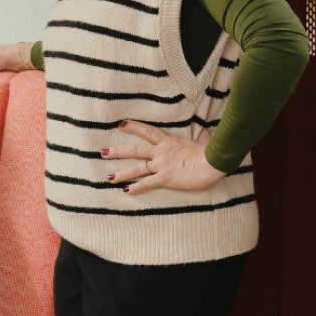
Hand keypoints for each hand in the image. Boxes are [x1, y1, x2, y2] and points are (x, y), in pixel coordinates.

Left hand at [101, 122, 223, 193]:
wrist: (213, 162)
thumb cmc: (210, 152)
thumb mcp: (203, 143)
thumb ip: (201, 138)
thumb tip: (206, 133)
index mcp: (168, 142)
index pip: (148, 131)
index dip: (133, 127)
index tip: (121, 124)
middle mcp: (161, 152)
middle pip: (135, 150)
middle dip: (118, 151)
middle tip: (103, 152)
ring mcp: (162, 165)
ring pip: (137, 168)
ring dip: (121, 173)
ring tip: (108, 177)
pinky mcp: (166, 178)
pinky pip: (148, 183)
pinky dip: (137, 188)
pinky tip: (126, 191)